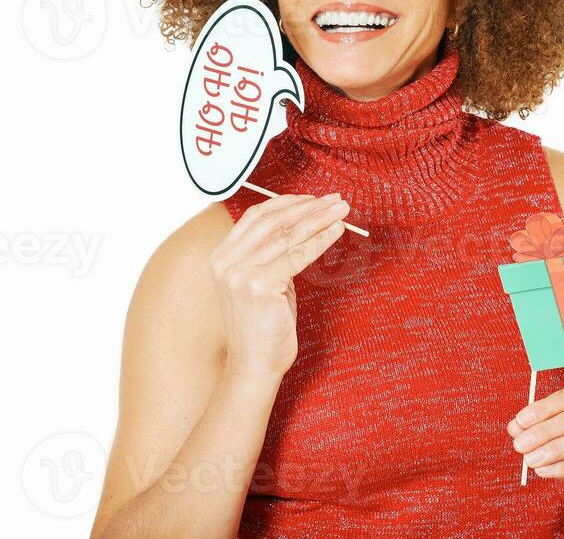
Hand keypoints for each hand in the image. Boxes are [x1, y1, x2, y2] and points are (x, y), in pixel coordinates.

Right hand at [208, 192, 352, 379]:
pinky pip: (298, 255)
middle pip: (274, 221)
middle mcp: (226, 262)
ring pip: (288, 235)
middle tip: (335, 200)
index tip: (312, 198)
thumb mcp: (261, 282)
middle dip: (308, 207)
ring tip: (341, 211)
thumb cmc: (263, 326)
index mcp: (221, 257)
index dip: (286, 202)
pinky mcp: (259, 286)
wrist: (254, 365)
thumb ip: (271, 254)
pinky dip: (321, 240)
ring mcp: (240, 274)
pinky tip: (336, 232)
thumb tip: (303, 224)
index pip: (256, 216)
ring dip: (319, 219)